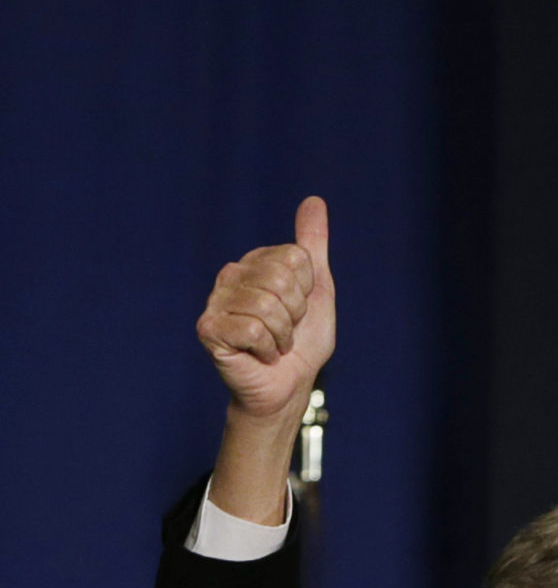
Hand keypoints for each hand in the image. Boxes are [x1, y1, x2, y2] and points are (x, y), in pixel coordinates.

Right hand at [197, 196, 335, 419]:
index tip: (299, 309)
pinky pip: (253, 329)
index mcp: (256, 262)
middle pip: (280, 279)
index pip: (295, 257)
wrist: (288, 387)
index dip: (308, 290)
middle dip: (296, 313)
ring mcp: (216, 301)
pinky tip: (260, 355)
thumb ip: (313, 244)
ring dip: (283, 335)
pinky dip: (268, 350)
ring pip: (268, 305)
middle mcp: (231, 275)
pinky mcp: (209, 329)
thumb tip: (314, 200)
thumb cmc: (302, 342)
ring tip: (274, 344)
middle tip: (286, 330)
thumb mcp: (318, 289)